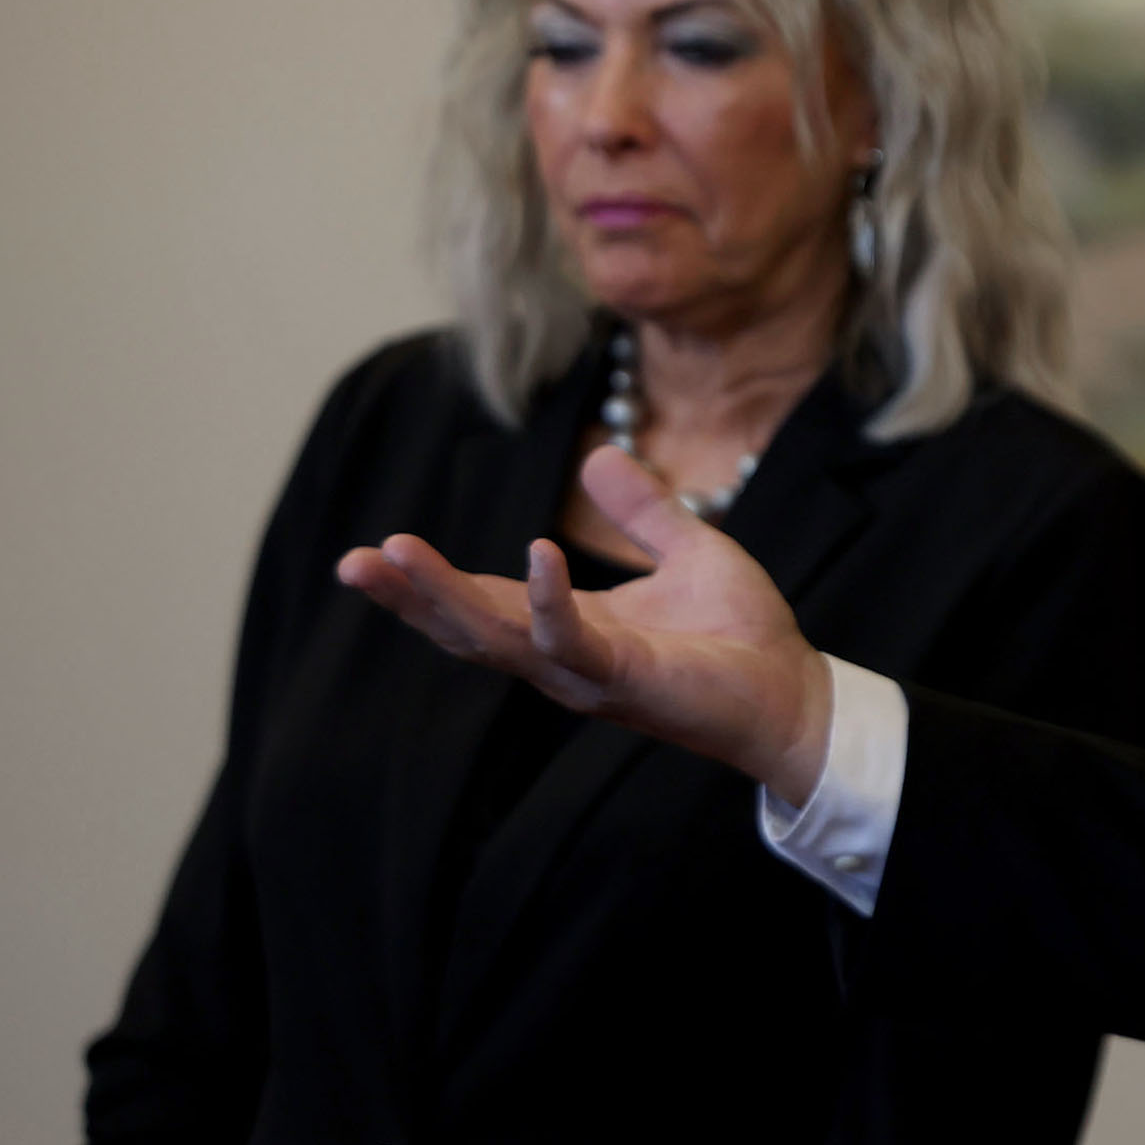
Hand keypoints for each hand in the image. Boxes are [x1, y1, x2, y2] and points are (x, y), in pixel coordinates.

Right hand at [336, 445, 834, 804]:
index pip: (483, 602)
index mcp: (570, 627)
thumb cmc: (741, 633)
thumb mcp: (688, 551)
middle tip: (350, 562)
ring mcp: (589, 673)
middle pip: (467, 627)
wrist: (794, 689)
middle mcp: (564, 657)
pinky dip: (548, 601)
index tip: (374, 551)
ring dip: (444, 598)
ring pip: (498, 637)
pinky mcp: (626, 678)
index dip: (429, 581)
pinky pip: (573, 641)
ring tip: (394, 554)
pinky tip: (535, 555)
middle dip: (408, 596)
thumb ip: (643, 511)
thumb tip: (598, 455)